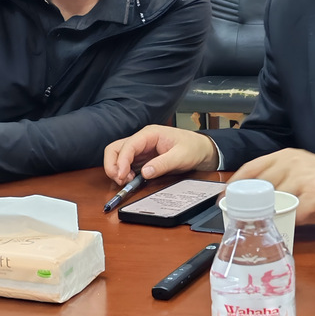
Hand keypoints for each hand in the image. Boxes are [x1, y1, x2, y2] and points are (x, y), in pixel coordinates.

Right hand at [103, 125, 218, 184]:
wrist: (201, 149)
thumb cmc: (193, 147)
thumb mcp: (181, 157)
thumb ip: (163, 164)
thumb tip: (145, 172)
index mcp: (150, 134)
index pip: (128, 145)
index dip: (121, 161)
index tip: (122, 175)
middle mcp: (142, 139)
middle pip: (116, 148)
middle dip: (113, 164)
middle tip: (120, 180)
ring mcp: (141, 149)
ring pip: (118, 156)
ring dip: (116, 169)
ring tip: (126, 181)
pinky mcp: (142, 158)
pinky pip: (126, 164)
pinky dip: (123, 173)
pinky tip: (131, 180)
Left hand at [228, 148, 314, 223]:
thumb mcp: (299, 168)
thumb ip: (279, 179)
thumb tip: (254, 200)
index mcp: (284, 156)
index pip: (251, 167)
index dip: (234, 185)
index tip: (224, 199)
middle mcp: (291, 164)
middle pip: (259, 187)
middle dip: (247, 205)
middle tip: (239, 219)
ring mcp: (303, 179)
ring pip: (275, 201)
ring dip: (267, 216)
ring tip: (261, 227)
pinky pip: (294, 213)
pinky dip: (288, 222)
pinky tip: (285, 228)